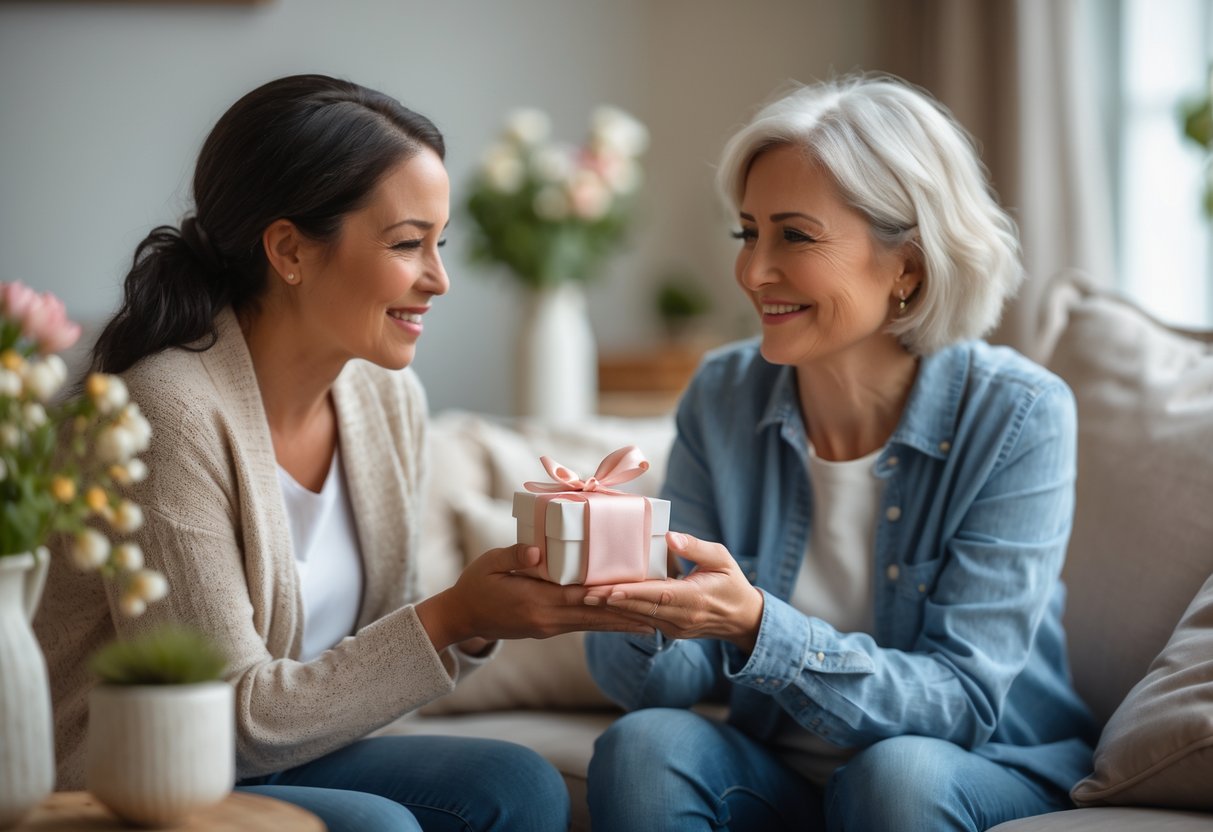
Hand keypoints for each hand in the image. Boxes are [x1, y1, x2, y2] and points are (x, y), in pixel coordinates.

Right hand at [416, 544, 656, 652]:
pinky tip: (624, 622)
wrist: (461, 618)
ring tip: (653, 622)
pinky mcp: (550, 628)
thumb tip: (537, 551)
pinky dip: (606, 623)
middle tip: (661, 611)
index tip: (638, 591)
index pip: (581, 596)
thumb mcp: (489, 563)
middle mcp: (548, 619)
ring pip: (593, 623)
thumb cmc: (475, 585)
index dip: (610, 594)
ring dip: (623, 622)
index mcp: (536, 601)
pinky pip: (583, 625)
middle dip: (629, 613)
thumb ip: (514, 556)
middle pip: (596, 615)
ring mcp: (550, 626)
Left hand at [583, 531, 763, 651]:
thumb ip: (695, 547)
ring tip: (586, 597)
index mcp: (695, 599)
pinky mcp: (670, 631)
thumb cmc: (732, 583)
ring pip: (639, 617)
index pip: (659, 596)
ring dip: (613, 608)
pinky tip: (604, 604)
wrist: (743, 619)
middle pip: (641, 609)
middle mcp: (682, 618)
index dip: (633, 593)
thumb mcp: (722, 559)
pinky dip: (624, 612)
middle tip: (584, 592)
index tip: (609, 589)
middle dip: (611, 600)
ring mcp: (675, 628)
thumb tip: (669, 536)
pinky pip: (643, 621)